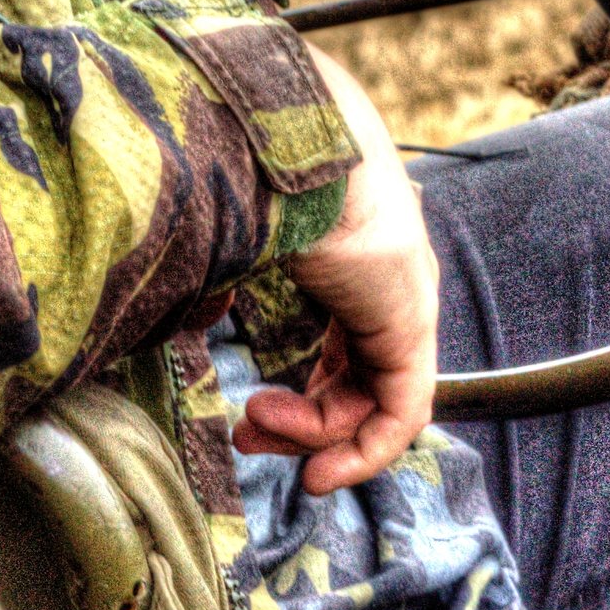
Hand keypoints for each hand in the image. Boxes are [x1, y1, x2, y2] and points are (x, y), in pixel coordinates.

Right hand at [232, 50, 440, 494]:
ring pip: (375, 398)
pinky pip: (401, 411)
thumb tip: (200, 316)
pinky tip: (317, 468)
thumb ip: (215, 282)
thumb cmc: (238, 168)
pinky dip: (364, 449)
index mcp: (351, 251)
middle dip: (306, 421)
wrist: (273, 140)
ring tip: (253, 426)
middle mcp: (386, 278)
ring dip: (315, 432)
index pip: (347, 343)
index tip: (251, 414)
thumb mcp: (221, 238)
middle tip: (248, 434)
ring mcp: (403, 299)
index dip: (307, 393)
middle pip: (360, 375)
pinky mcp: (409, 324)